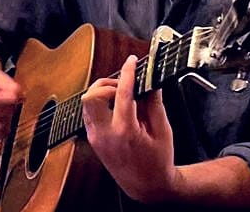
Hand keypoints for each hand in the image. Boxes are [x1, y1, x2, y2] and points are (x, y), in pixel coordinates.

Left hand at [81, 55, 179, 203]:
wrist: (146, 186)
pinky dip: (100, 104)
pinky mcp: (92, 139)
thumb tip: (150, 81)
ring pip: (86, 103)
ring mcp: (95, 137)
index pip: (121, 93)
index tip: (131, 62)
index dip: (127, 73)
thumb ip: (154, 103)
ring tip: (122, 95)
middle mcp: (105, 134)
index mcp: (125, 131)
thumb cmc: (157, 162)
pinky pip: (89, 113)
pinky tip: (115, 106)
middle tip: (124, 84)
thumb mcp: (162, 130)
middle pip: (91, 96)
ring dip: (102, 92)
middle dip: (107, 83)